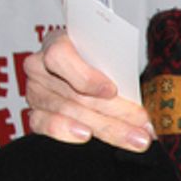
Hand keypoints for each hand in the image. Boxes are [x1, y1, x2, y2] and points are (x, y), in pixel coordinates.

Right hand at [26, 30, 153, 151]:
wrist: (84, 67)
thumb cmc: (98, 57)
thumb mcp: (108, 53)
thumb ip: (118, 67)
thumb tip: (142, 92)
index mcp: (57, 42)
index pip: (60, 57)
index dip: (85, 76)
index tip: (112, 91)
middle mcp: (40, 67)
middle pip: (76, 93)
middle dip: (116, 111)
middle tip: (143, 122)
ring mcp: (36, 92)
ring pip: (71, 113)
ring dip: (108, 128)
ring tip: (137, 138)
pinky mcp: (36, 114)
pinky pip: (46, 125)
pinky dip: (66, 132)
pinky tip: (86, 136)